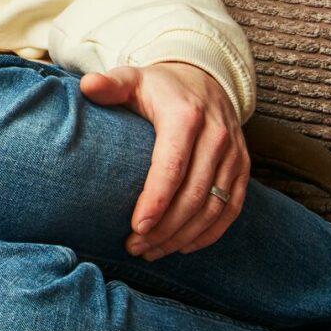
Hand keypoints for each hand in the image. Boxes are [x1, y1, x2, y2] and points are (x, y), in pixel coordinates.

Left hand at [80, 60, 245, 258]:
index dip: (156, 199)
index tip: (136, 226)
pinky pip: (231, 208)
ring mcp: (234, 155)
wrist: (203, 79)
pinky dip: (210, 233)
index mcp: (186, 117)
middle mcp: (216, 137)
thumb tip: (87, 85)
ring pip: (214, 207)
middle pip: (194, 194)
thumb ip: (109, 85)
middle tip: (134, 246)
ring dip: (183, 235)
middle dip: (165, 227)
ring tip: (151, 251)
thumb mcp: (132, 79)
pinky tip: (182, 246)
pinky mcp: (243, 169)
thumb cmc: (158, 87)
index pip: (173, 166)